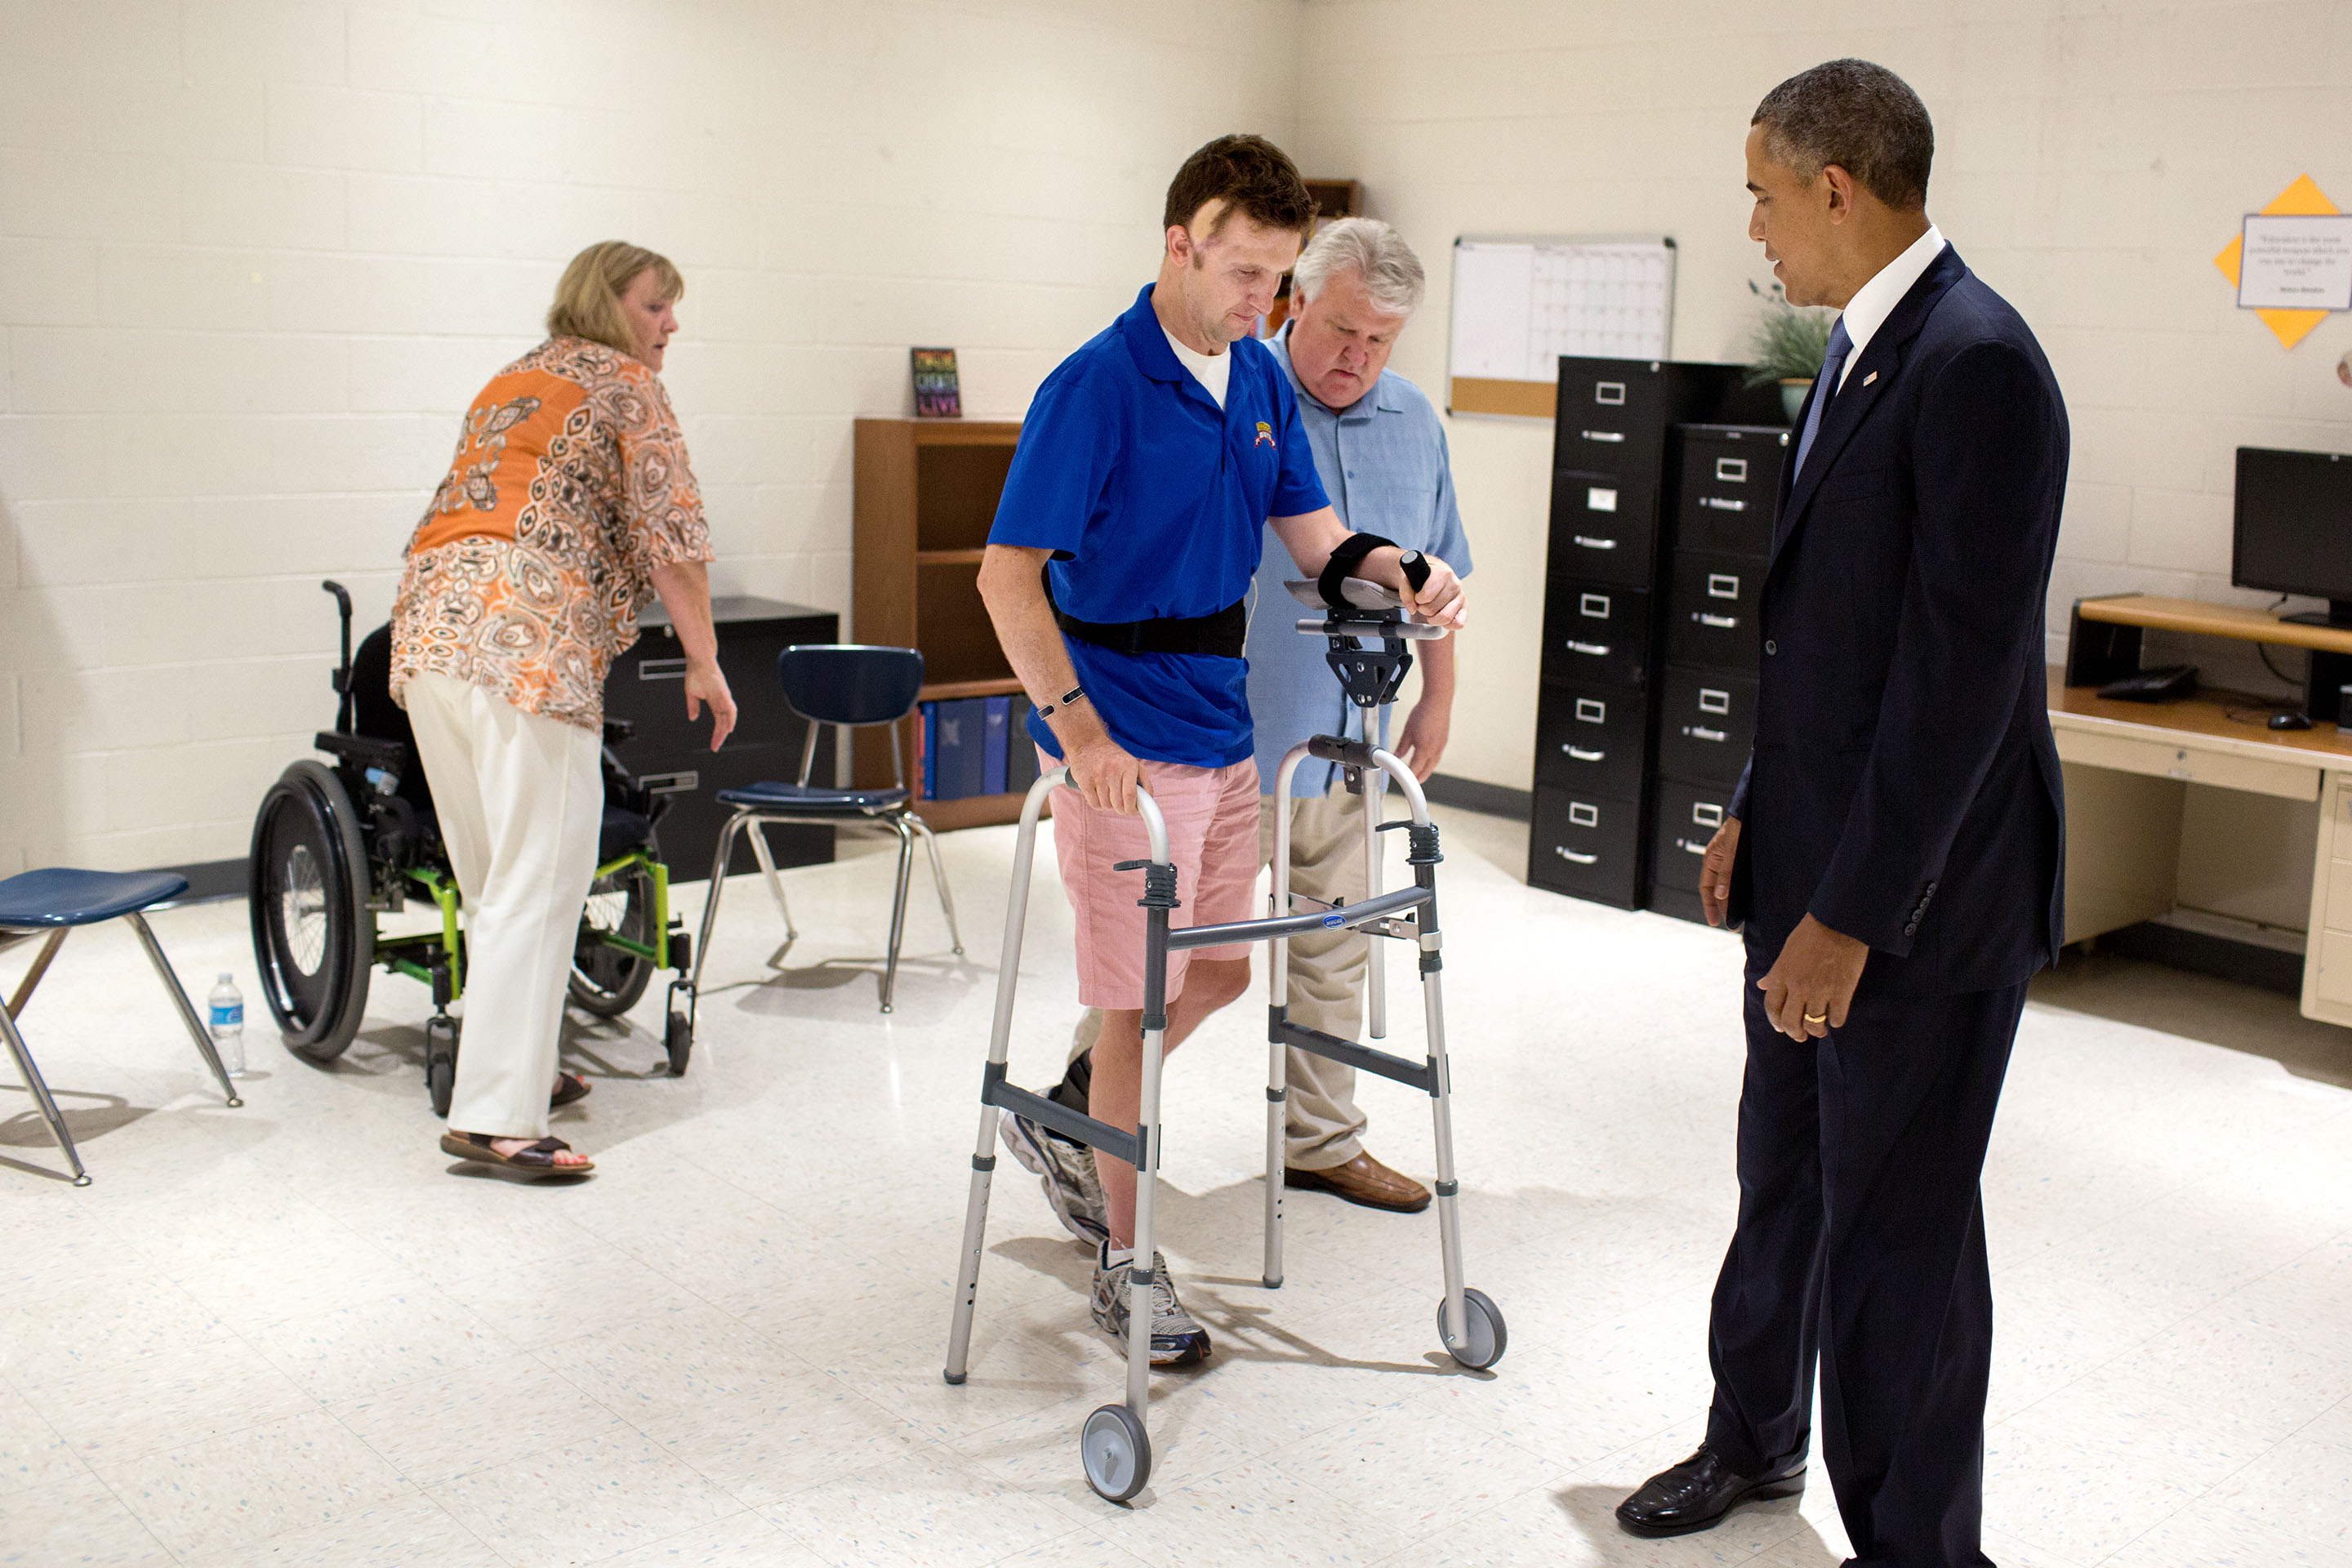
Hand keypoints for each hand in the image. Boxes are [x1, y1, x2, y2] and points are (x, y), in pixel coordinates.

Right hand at [682, 656, 735, 751]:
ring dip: (726, 727)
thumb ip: (693, 706)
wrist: (699, 659)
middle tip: (716, 747)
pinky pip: (727, 705)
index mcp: (716, 701)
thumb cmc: (696, 673)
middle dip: (721, 735)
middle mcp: (722, 700)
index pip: (719, 721)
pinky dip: (729, 716)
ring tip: (723, 738)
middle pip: (725, 721)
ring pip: (729, 715)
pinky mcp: (722, 690)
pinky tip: (729, 725)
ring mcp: (723, 695)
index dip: (717, 733)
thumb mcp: (692, 693)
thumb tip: (693, 718)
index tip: (714, 745)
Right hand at [1067, 732, 1145, 814]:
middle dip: (1121, 810)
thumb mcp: (1133, 763)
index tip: (1132, 811)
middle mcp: (1113, 769)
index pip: (1130, 795)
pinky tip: (1099, 795)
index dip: (1132, 809)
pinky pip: (1094, 804)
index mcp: (1128, 765)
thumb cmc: (1113, 756)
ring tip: (1108, 794)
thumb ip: (1144, 781)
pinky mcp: (1084, 781)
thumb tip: (1149, 799)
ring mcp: (1097, 775)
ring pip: (1106, 805)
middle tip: (1121, 807)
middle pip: (1118, 803)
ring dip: (1109, 805)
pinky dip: (1098, 804)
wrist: (1088, 743)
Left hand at [1392, 700, 1448, 779]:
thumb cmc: (1423, 713)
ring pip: (1434, 763)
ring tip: (1421, 773)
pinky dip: (1432, 761)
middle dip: (1420, 777)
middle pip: (1427, 770)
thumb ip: (1402, 746)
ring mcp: (1441, 746)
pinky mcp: (1444, 740)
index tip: (1403, 779)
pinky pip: (1438, 756)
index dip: (1409, 776)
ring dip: (1427, 770)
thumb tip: (1396, 756)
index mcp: (1424, 749)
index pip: (1415, 769)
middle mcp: (1435, 750)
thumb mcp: (1408, 731)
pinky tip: (1428, 759)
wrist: (1438, 701)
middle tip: (1413, 783)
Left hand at [1402, 555, 1466, 630]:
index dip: (1418, 599)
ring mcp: (1461, 596)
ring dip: (1433, 618)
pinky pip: (1459, 623)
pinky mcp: (1465, 606)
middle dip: (1423, 609)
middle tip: (1422, 603)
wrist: (1433, 572)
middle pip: (1433, 609)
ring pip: (1446, 617)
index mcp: (1442, 573)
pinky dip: (1448, 624)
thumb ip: (1406, 592)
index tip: (1417, 596)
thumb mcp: (1408, 577)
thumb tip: (1412, 609)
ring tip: (1430, 610)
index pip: (1427, 595)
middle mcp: (1454, 584)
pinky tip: (1440, 617)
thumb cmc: (1421, 575)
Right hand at [1699, 818, 1740, 926]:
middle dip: (1722, 906)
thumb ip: (1727, 873)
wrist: (1754, 811)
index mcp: (1711, 858)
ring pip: (1728, 885)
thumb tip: (1721, 895)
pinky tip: (1748, 898)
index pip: (1705, 888)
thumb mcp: (1733, 851)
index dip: (1709, 905)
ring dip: (1732, 900)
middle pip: (1717, 889)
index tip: (1714, 921)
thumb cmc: (1741, 824)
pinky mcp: (1742, 859)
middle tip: (1731, 923)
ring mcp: (1731, 860)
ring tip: (1740, 915)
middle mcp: (1719, 860)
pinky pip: (1738, 879)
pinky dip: (1741, 890)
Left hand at [1756, 914, 1869, 1040]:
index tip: (1781, 1027)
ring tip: (1820, 1031)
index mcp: (1782, 975)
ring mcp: (1820, 991)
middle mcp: (1798, 986)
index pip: (1772, 1007)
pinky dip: (1835, 1021)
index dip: (1775, 1021)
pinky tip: (1836, 1018)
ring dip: (1816, 1031)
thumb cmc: (1812, 933)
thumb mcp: (1787, 950)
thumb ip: (1775, 972)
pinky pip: (1836, 1018)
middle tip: (1800, 1035)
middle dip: (1795, 1033)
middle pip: (1790, 1022)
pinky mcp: (1841, 993)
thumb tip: (1762, 984)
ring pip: (1813, 1025)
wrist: (1839, 922)